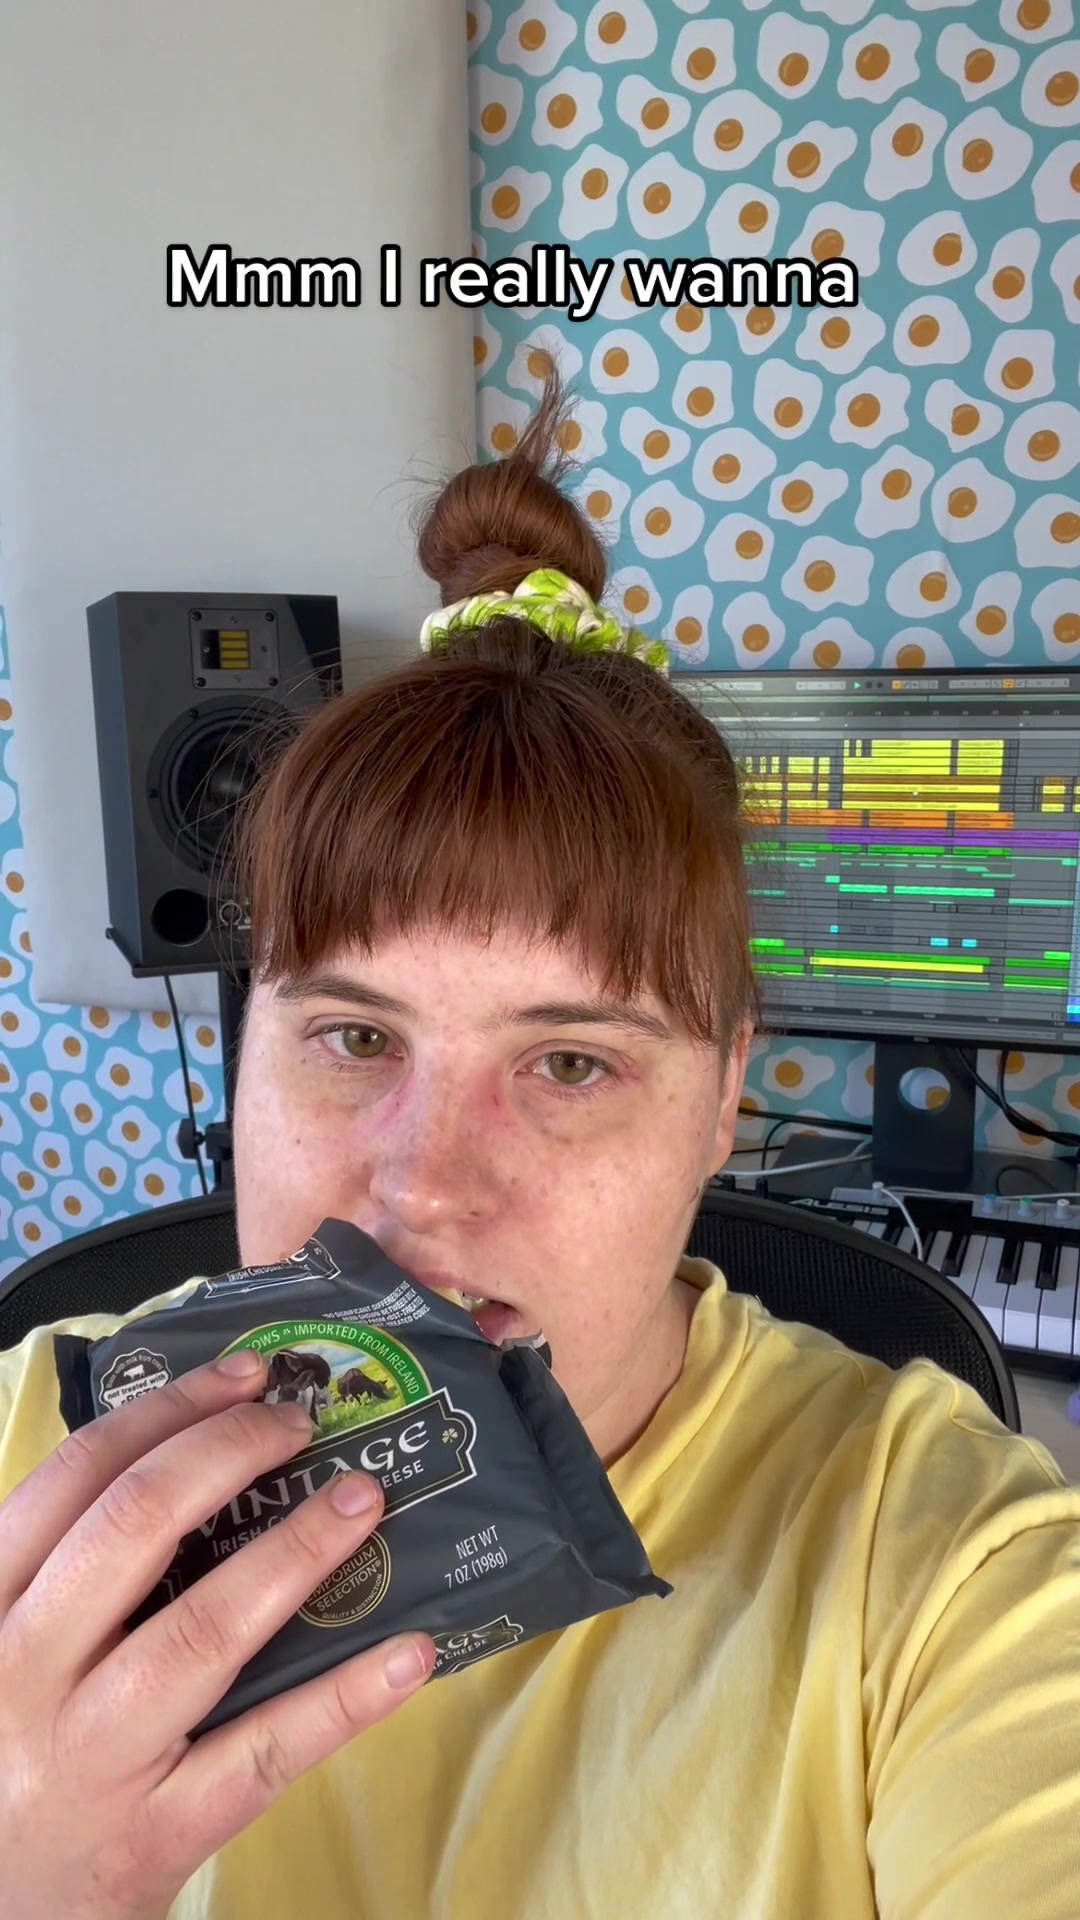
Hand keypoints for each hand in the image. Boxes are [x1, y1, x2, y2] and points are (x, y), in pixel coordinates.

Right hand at [0, 1346, 433, 1919]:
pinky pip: (266, 1750)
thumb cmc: (19, 1749)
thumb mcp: (15, 1645)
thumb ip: (73, 1566)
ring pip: (202, 1631)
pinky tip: (411, 1650)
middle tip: (303, 1422)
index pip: (76, 1477)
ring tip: (366, 1500)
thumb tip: (201, 1449)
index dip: (168, 1409)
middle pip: (133, 1528)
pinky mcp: (158, 1834)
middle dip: (230, 1452)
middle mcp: (28, 1675)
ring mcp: (95, 1757)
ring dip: (296, 1552)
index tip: (245, 1374)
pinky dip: (346, 1697)